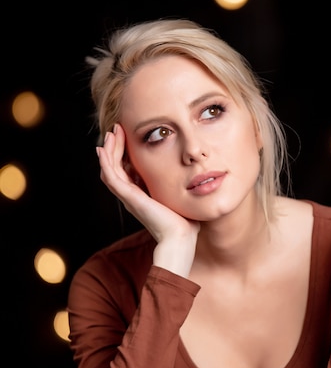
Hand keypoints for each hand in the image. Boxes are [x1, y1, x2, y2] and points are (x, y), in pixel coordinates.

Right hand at [96, 124, 199, 276]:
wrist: (180, 238)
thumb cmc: (184, 222)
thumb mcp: (178, 197)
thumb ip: (176, 186)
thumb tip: (189, 174)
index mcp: (141, 196)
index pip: (126, 170)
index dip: (124, 153)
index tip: (128, 136)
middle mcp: (131, 196)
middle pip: (115, 167)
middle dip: (115, 147)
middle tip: (116, 129)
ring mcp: (128, 197)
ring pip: (110, 169)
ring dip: (109, 150)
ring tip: (112, 133)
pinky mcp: (129, 197)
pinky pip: (111, 176)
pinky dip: (106, 162)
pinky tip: (104, 149)